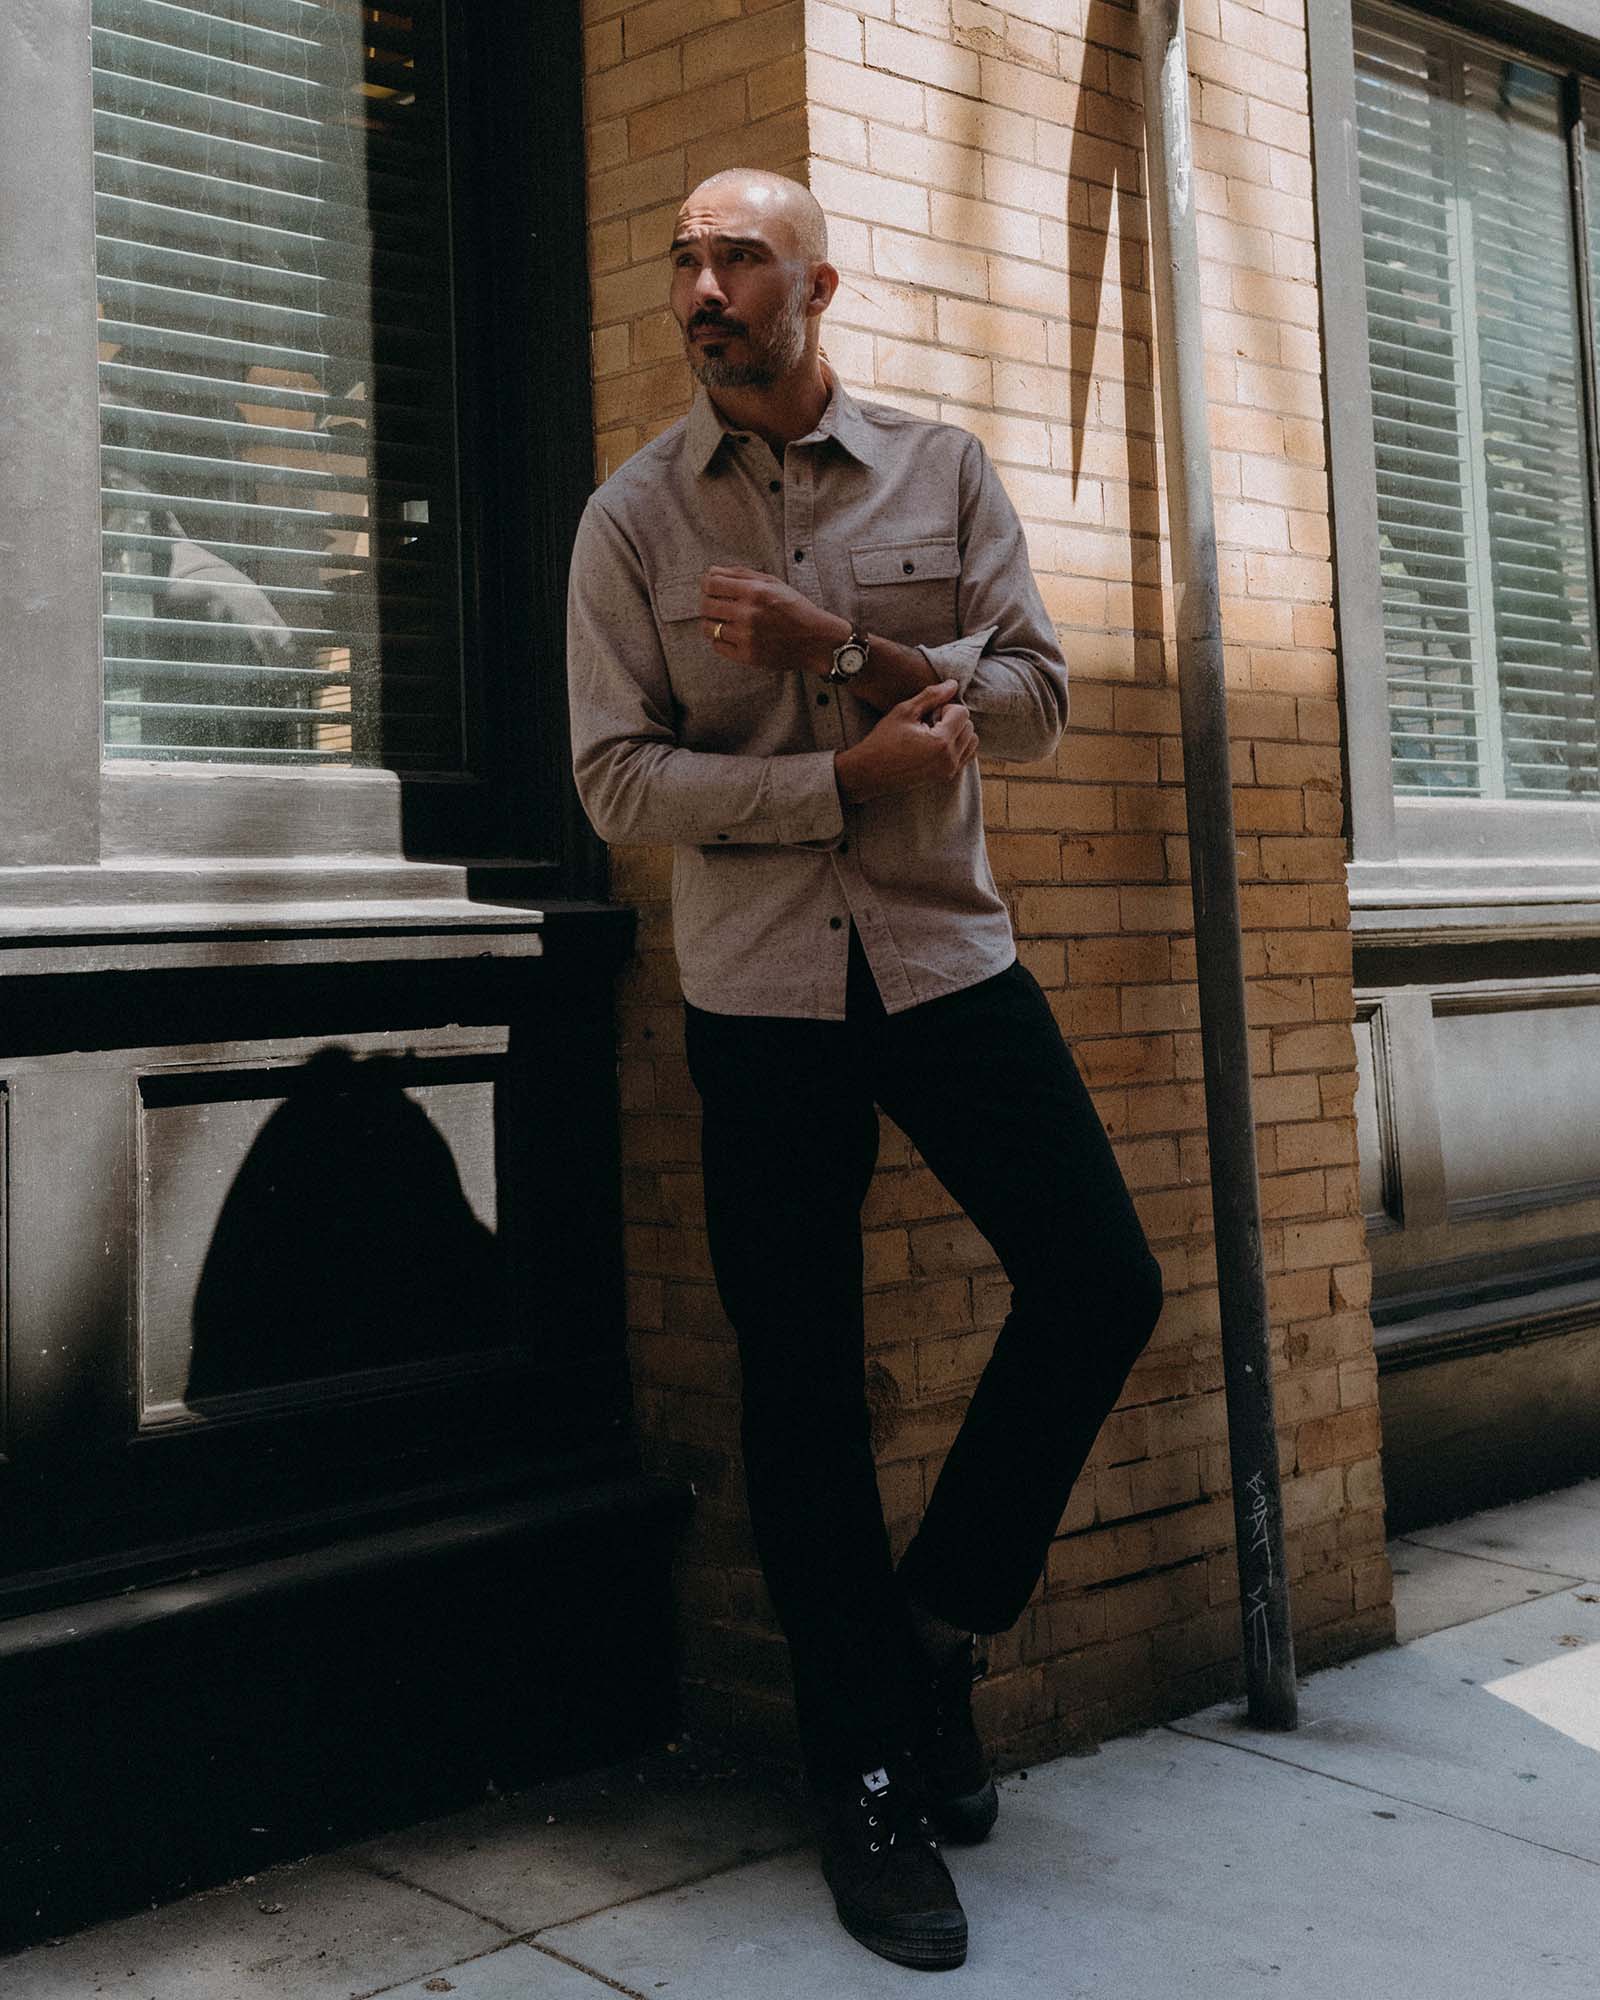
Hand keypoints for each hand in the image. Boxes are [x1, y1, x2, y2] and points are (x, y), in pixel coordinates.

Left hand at [700, 565, 847, 674]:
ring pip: (708, 627)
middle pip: (705, 606)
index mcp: (754, 591)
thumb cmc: (795, 608)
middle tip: (717, 605)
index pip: (711, 584)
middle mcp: (748, 614)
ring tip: (726, 621)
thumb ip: (741, 574)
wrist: (816, 640)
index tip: (712, 588)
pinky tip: (733, 635)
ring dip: (713, 622)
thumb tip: (712, 571)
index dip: (707, 584)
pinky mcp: (747, 656)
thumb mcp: (772, 583)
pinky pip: (718, 646)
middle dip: (708, 603)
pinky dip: (721, 639)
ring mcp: (746, 637)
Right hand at [834, 680, 976, 803]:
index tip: (927, 714)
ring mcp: (949, 770)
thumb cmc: (884, 740)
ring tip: (934, 733)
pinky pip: (966, 755)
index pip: (963, 713)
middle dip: (953, 719)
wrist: (870, 772)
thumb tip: (953, 684)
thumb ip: (932, 696)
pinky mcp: (946, 776)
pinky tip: (936, 744)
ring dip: (957, 732)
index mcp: (941, 742)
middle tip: (928, 723)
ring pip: (971, 741)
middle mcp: (949, 759)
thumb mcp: (904, 711)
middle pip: (969, 726)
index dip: (946, 707)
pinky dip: (957, 745)